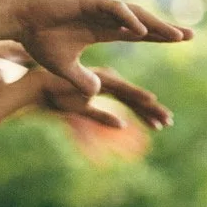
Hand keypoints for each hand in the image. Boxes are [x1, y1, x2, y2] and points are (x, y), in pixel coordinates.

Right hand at [17, 0, 189, 95]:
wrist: (19, 21)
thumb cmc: (39, 40)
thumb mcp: (65, 68)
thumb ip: (83, 79)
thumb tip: (97, 92)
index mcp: (102, 29)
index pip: (138, 33)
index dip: (159, 36)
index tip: (179, 41)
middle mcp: (105, 15)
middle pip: (143, 22)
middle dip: (166, 29)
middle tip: (190, 36)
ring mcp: (97, 5)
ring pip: (133, 14)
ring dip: (154, 25)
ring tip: (175, 36)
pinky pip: (113, 9)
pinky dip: (128, 19)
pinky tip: (142, 30)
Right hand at [35, 66, 172, 132]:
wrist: (38, 88)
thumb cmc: (56, 99)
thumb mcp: (82, 113)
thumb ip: (102, 117)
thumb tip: (122, 126)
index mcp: (106, 87)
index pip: (131, 101)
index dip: (147, 113)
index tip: (161, 124)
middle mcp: (109, 82)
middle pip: (136, 98)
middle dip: (153, 111)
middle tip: (169, 122)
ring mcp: (105, 81)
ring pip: (133, 96)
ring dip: (150, 108)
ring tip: (165, 119)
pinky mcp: (99, 82)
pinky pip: (121, 91)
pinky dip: (136, 95)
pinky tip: (150, 100)